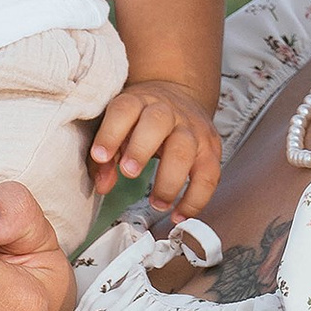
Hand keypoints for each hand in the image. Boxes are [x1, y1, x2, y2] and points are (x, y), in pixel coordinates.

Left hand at [89, 77, 221, 221]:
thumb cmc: (142, 119)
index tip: (99, 156)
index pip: (123, 110)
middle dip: (141, 149)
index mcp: (138, 102)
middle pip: (157, 122)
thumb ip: (105, 157)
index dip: (110, 133)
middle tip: (129, 173)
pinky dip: (195, 199)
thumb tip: (103, 185)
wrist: (181, 96)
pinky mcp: (211, 148)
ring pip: (185, 150)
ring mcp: (192, 129)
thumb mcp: (118, 127)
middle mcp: (167, 111)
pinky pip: (209, 175)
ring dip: (170, 181)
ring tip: (157, 203)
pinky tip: (179, 214)